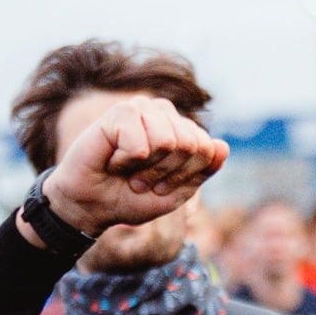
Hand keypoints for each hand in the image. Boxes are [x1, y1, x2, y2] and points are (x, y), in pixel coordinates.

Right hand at [20, 96, 228, 240]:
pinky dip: (126, 162)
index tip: (162, 185)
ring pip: (168, 142)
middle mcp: (165, 113)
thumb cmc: (133, 196)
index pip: (207, 149)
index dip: (184, 176)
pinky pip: (141, 146)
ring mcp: (143, 108)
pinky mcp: (120, 112)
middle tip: (142, 179)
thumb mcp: (177, 192)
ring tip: (129, 169)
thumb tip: (223, 146)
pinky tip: (113, 159)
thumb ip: (203, 171)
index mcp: (183, 128)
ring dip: (147, 168)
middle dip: (166, 172)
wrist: (92, 205)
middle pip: (190, 144)